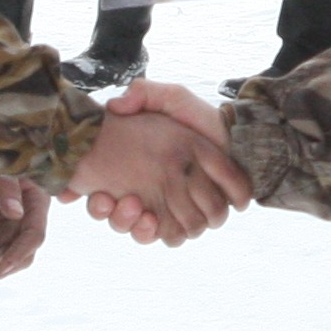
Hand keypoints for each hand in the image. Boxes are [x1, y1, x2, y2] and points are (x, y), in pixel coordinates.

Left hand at [0, 156, 50, 285]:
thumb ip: (6, 186)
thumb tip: (15, 214)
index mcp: (37, 202)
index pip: (34, 235)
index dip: (20, 252)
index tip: (2, 265)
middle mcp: (27, 220)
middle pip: (23, 254)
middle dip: (4, 268)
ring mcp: (10, 230)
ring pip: (8, 261)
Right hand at [69, 100, 252, 244]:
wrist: (237, 138)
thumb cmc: (200, 118)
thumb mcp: (171, 98)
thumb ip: (143, 93)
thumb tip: (114, 105)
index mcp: (134, 171)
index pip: (101, 192)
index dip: (93, 198)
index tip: (95, 193)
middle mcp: (146, 194)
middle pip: (116, 218)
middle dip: (115, 216)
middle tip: (125, 201)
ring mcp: (167, 210)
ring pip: (139, 232)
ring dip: (134, 227)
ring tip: (142, 214)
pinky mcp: (188, 220)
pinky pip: (168, 237)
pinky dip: (160, 233)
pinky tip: (157, 221)